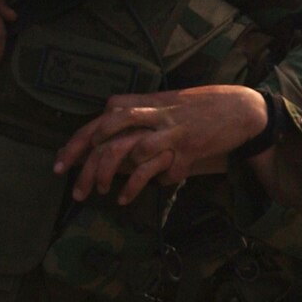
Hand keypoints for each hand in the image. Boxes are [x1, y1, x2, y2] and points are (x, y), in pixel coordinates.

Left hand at [55, 85, 269, 203]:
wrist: (240, 108)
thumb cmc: (199, 111)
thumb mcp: (164, 108)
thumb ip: (138, 124)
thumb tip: (111, 149)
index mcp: (143, 102)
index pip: (99, 121)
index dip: (76, 143)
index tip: (61, 165)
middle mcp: (151, 113)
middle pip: (104, 133)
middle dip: (85, 163)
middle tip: (75, 189)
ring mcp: (167, 129)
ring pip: (126, 149)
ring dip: (109, 173)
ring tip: (102, 192)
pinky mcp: (185, 147)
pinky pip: (153, 167)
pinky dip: (137, 185)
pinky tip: (125, 198)